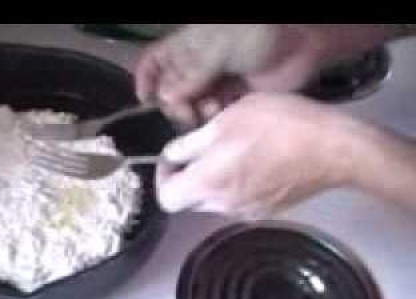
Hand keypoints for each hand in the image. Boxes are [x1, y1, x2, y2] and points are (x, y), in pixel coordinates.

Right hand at [135, 24, 400, 126]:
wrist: (300, 40)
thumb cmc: (251, 34)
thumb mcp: (214, 49)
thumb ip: (189, 75)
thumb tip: (165, 100)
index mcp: (185, 47)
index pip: (153, 64)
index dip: (145, 81)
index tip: (145, 102)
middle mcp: (197, 66)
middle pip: (171, 92)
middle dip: (175, 104)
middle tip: (189, 110)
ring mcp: (216, 82)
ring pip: (192, 106)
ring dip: (195, 113)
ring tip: (211, 110)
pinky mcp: (235, 97)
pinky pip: (215, 115)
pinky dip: (214, 119)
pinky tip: (222, 113)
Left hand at [156, 93, 358, 219]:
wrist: (335, 149)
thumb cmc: (280, 126)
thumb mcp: (227, 120)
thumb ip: (190, 143)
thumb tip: (171, 155)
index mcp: (207, 183)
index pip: (165, 199)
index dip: (162, 177)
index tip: (174, 159)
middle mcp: (223, 206)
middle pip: (189, 200)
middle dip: (189, 176)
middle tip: (203, 150)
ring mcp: (247, 213)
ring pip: (215, 199)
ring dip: (214, 179)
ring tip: (234, 150)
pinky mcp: (268, 211)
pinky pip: (239, 200)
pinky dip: (238, 184)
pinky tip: (257, 160)